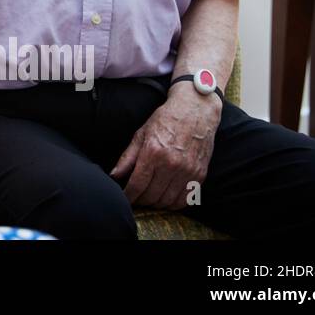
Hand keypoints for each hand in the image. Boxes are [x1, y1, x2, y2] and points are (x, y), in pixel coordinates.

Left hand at [109, 85, 221, 210]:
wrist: (195, 110)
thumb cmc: (166, 120)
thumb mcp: (141, 134)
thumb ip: (128, 157)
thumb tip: (114, 175)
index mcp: (153, 153)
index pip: (137, 184)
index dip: (128, 195)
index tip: (125, 197)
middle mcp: (171, 164)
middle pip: (151, 195)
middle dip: (140, 200)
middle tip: (136, 198)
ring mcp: (187, 171)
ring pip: (167, 201)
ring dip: (156, 204)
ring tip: (149, 198)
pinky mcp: (200, 175)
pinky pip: (185, 200)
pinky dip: (174, 204)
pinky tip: (166, 198)